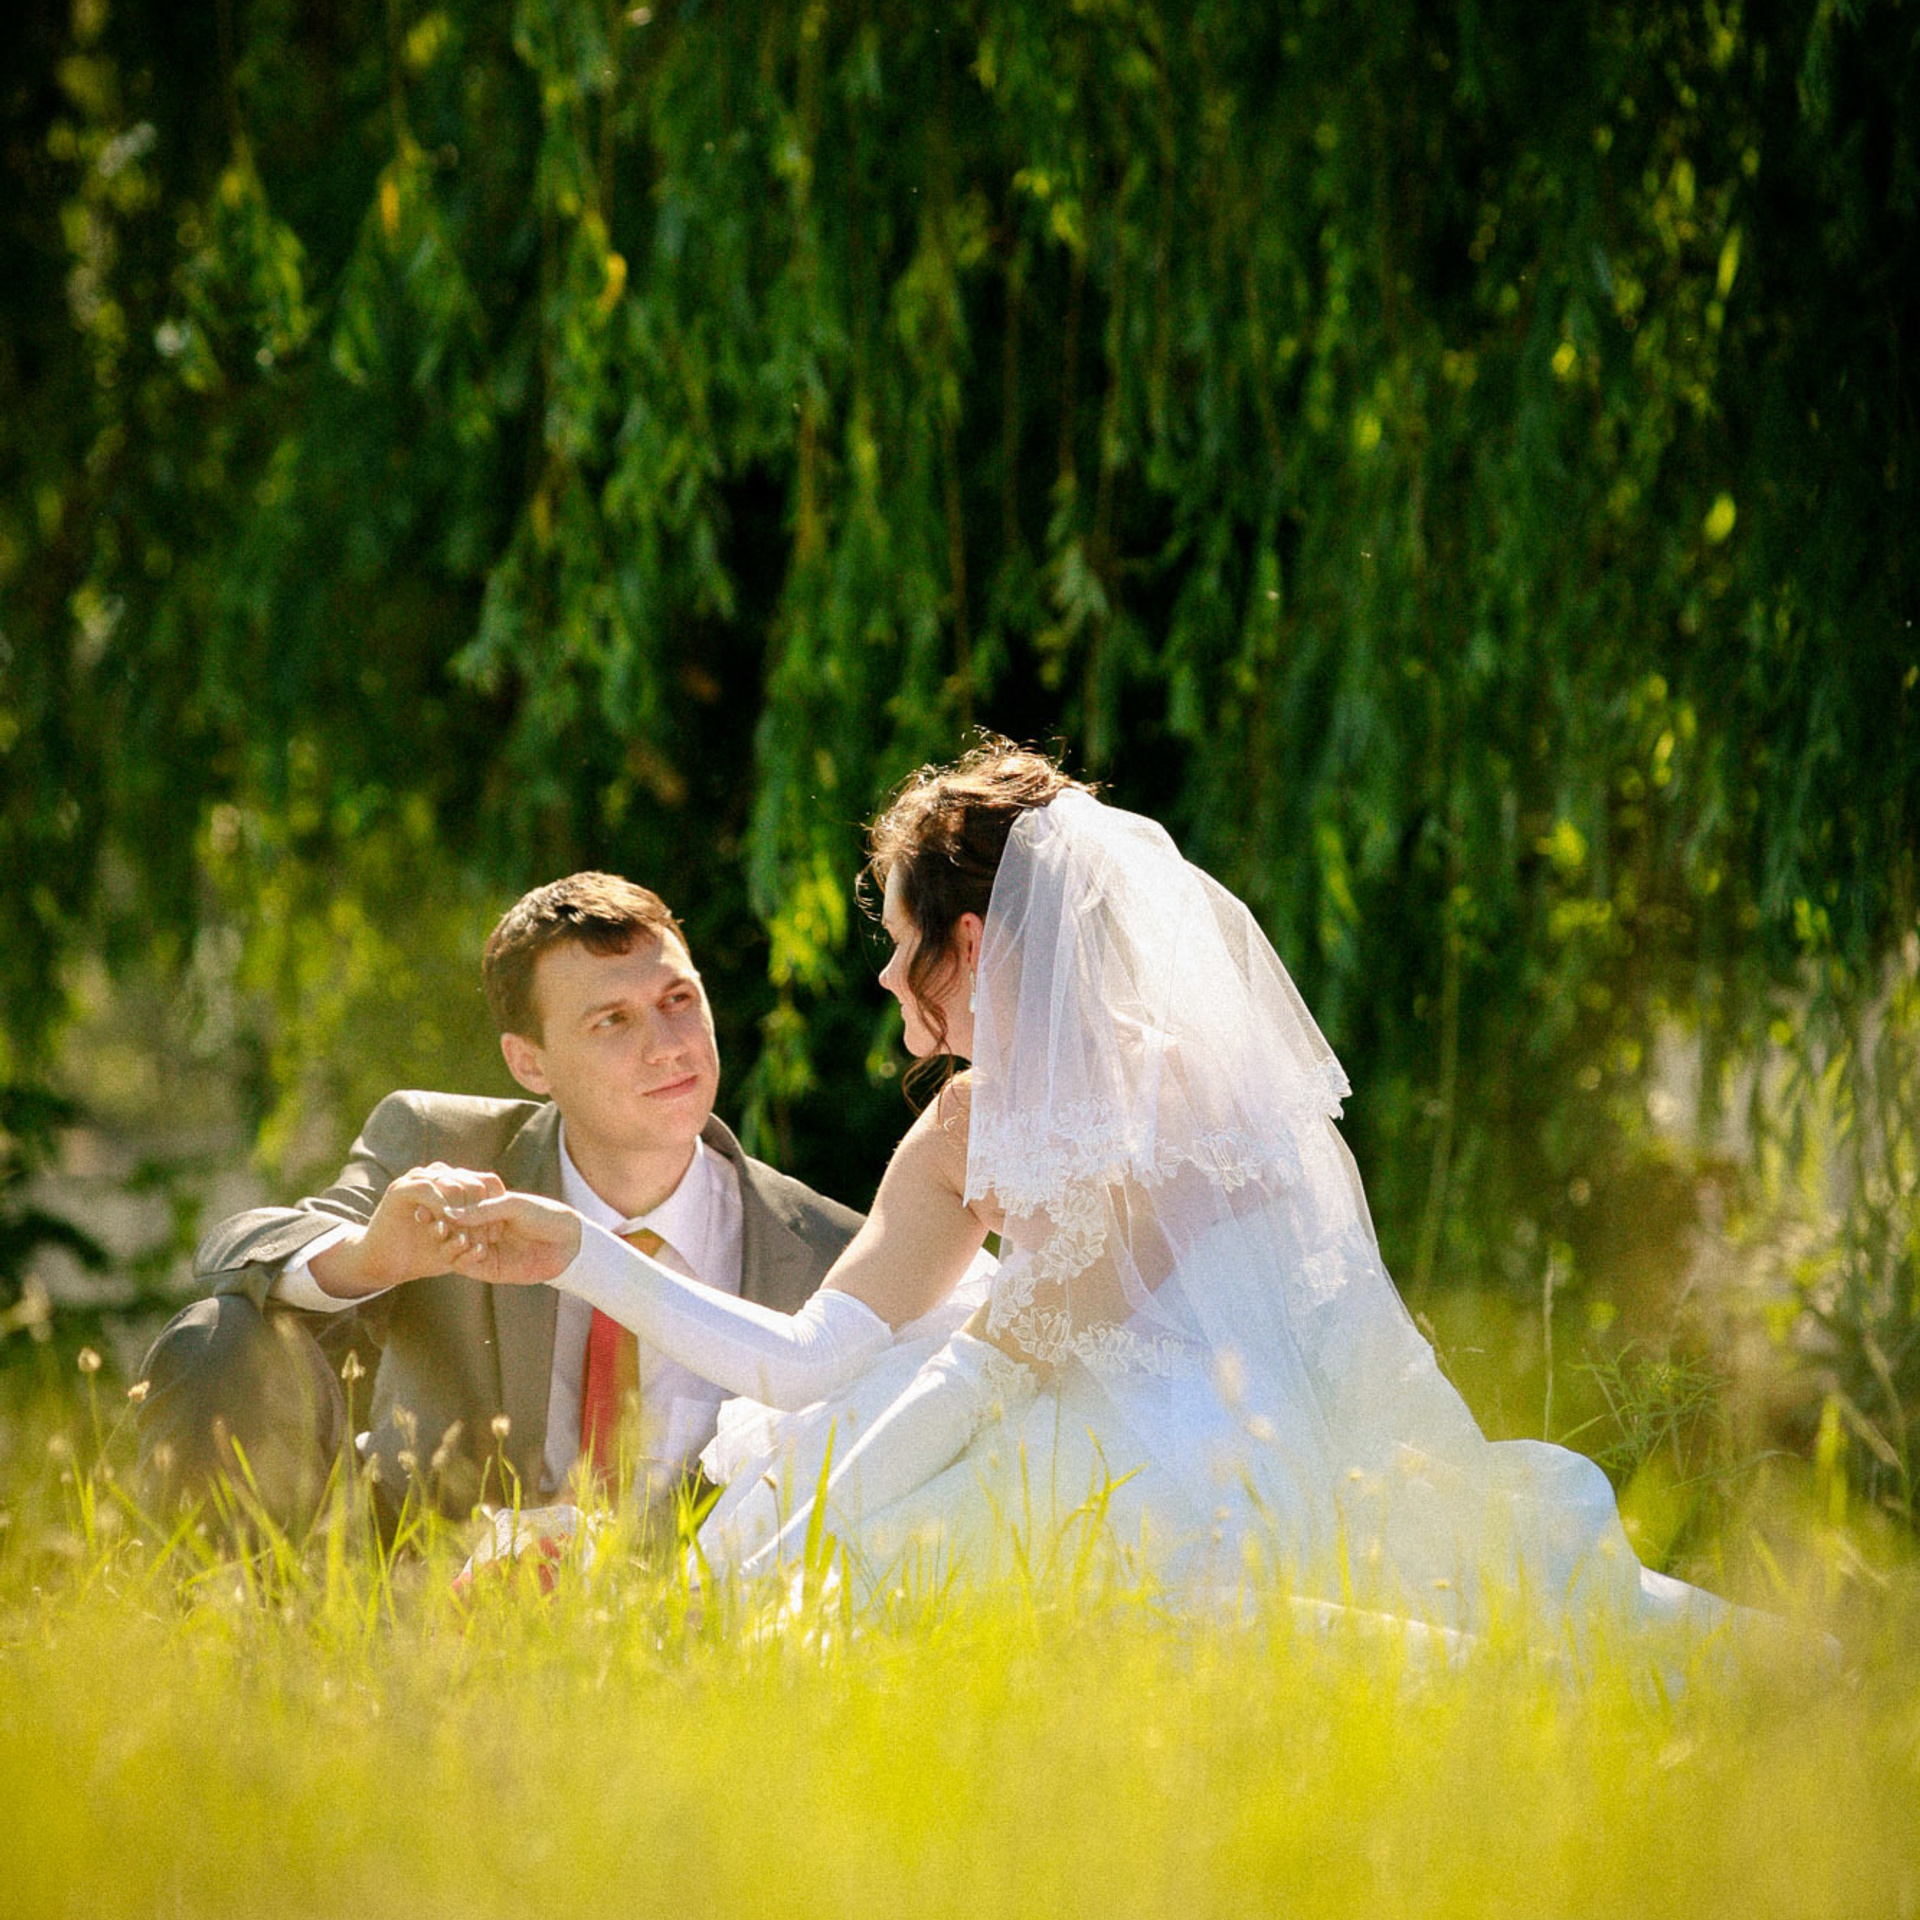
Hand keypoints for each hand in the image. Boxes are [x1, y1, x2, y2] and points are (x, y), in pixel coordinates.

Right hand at [310, 1163, 506, 1296]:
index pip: (487, 1184)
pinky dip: (439, 1208)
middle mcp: (440, 1177)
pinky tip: (443, 1229)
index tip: (495, 1236)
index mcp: (456, 1185)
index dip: (495, 1208)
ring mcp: (420, 1180)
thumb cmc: (426, 1255)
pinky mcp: (401, 1189)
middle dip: (480, 1213)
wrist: (385, 1263)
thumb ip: (479, 1232)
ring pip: (454, 1184)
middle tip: (481, 1239)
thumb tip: (504, 1225)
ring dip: (462, 1213)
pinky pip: (427, 1188)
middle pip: (474, 1183)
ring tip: (463, 1238)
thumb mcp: (460, 1244)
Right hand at [433, 1189, 584, 1287]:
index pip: (455, 1208)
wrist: (569, 1242)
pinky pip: (466, 1265)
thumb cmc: (544, 1215)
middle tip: (433, 1222)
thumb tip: (449, 1212)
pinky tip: (478, 1249)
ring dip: (450, 1243)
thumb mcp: (513, 1207)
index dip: (442, 1206)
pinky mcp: (488, 1269)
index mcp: (484, 1210)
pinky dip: (465, 1257)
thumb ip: (483, 1210)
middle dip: (441, 1226)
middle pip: (449, 1229)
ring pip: (453, 1248)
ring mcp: (482, 1249)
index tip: (431, 1202)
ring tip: (455, 1236)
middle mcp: (479, 1230)